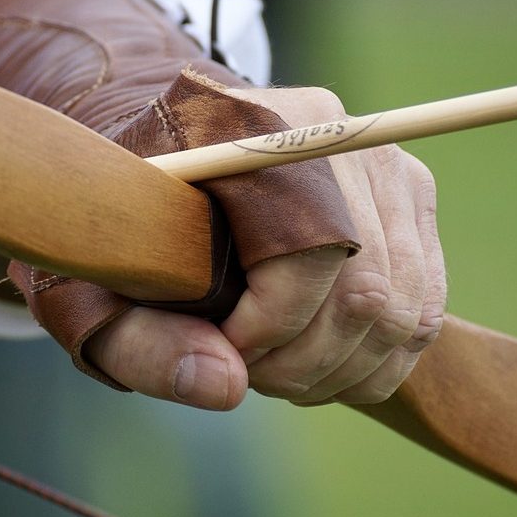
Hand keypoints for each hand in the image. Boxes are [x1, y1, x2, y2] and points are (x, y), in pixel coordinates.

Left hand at [83, 88, 446, 409]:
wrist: (158, 172)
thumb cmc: (120, 231)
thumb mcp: (92, 291)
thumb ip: (143, 343)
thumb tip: (227, 389)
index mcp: (245, 126)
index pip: (304, 255)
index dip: (269, 331)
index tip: (222, 350)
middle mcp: (328, 127)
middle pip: (366, 289)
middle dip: (306, 363)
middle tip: (249, 374)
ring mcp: (380, 158)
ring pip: (404, 308)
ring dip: (342, 370)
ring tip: (275, 371)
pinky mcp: (409, 191)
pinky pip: (424, 305)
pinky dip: (376, 359)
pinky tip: (317, 365)